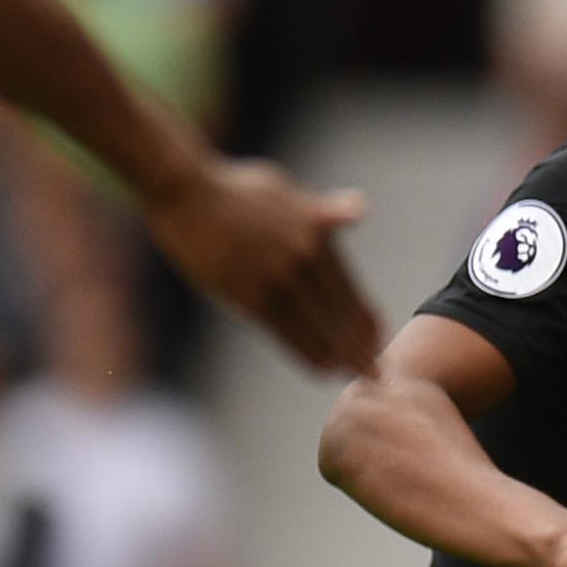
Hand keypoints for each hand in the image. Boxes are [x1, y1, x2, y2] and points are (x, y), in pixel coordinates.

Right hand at [142, 154, 383, 373]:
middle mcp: (305, 258)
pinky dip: (307, 353)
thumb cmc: (234, 190)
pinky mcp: (248, 294)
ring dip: (339, 356)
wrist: (186, 191)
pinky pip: (286, 332)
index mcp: (317, 235)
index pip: (350, 287)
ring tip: (352, 376)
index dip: (366, 317)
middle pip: (341, 313)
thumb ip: (325, 213)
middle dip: (360, 345)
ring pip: (318, 327)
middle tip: (376, 371)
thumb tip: (360, 208)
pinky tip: (322, 369)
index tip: (379, 336)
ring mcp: (278, 278)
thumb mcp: (289, 194)